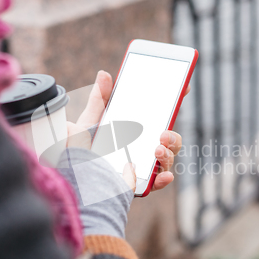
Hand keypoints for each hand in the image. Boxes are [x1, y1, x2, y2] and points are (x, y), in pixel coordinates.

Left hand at [69, 70, 189, 192]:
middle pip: (169, 140)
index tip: (184, 87)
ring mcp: (144, 166)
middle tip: (163, 132)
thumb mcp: (91, 121)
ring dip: (169, 154)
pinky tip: (164, 175)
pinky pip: (157, 182)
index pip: (161, 116)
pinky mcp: (139, 184)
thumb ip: (99, 99)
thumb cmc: (82, 148)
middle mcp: (144, 148)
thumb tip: (104, 74)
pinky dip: (163, 179)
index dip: (174, 101)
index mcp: (138, 129)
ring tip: (158, 150)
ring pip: (167, 159)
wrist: (73, 173)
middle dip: (173, 136)